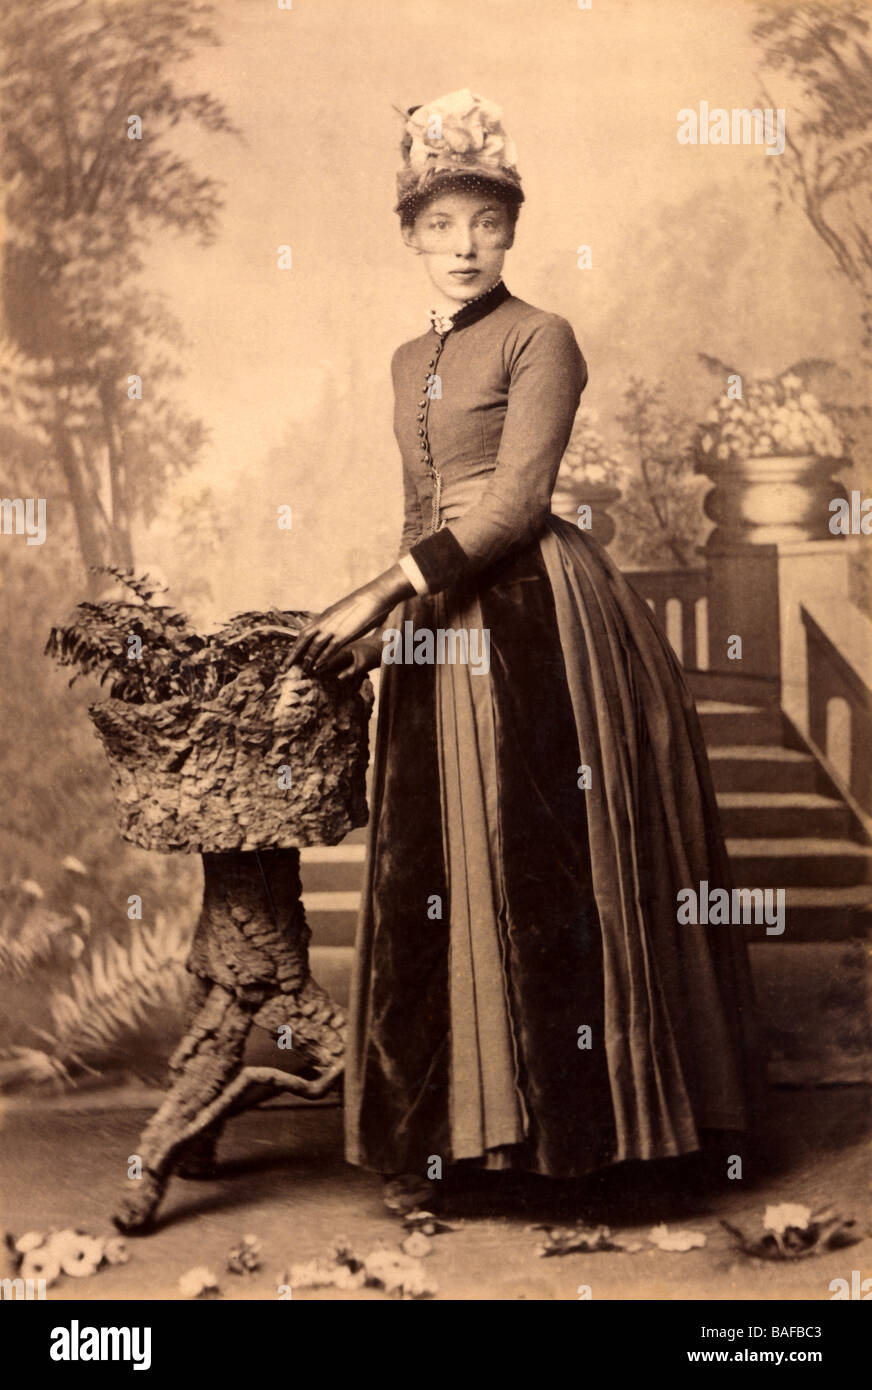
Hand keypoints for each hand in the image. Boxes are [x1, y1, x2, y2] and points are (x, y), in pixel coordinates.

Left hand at [289, 565, 413, 674]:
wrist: (374, 595)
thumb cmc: (363, 602)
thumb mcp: (344, 611)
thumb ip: (336, 620)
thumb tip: (334, 624)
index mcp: (325, 616)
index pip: (305, 632)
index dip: (297, 644)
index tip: (291, 654)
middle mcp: (325, 621)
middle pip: (304, 639)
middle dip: (294, 653)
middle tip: (286, 665)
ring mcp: (333, 628)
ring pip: (314, 646)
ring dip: (308, 659)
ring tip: (303, 670)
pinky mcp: (344, 634)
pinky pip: (330, 649)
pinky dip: (323, 658)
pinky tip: (318, 667)